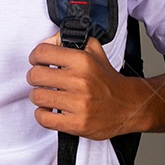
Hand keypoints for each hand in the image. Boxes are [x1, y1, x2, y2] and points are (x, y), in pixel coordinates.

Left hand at [27, 32, 145, 139]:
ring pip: (37, 97)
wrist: (129, 105)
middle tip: (40, 80)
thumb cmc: (107, 80)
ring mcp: (79, 104)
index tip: (37, 61)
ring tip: (48, 95)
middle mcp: (80, 81)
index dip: (35, 56)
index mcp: (83, 61)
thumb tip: (48, 41)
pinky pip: (44, 118)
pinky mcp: (77, 123)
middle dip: (34, 77)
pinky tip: (51, 110)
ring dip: (39, 96)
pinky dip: (43, 115)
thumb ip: (70, 40)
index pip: (42, 52)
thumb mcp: (94, 51)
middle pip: (35, 75)